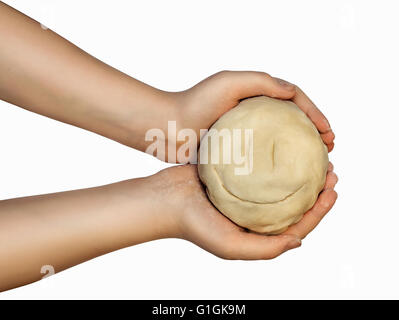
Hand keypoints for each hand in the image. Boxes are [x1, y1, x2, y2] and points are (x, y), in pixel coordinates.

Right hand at [155, 163, 336, 258]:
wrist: (165, 200)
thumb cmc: (194, 225)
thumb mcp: (230, 246)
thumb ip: (265, 249)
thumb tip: (299, 241)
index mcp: (257, 231)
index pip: (297, 224)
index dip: (319, 210)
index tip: (333, 189)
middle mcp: (254, 213)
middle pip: (293, 201)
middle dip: (316, 188)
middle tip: (330, 169)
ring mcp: (245, 194)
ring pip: (279, 182)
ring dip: (298, 170)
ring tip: (313, 155)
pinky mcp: (234, 176)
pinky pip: (261, 168)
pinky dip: (275, 159)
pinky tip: (284, 146)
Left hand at [172, 71, 334, 162]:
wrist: (167, 127)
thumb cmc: (195, 102)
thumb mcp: (229, 83)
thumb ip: (261, 82)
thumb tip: (293, 92)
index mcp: (255, 96)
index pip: (294, 101)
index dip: (315, 115)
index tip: (329, 133)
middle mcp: (253, 114)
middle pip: (292, 122)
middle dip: (314, 134)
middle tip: (329, 150)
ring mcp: (245, 134)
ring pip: (280, 142)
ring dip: (300, 152)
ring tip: (317, 166)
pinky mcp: (235, 152)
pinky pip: (262, 159)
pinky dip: (278, 166)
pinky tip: (287, 179)